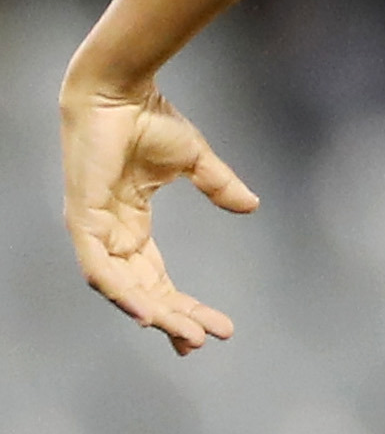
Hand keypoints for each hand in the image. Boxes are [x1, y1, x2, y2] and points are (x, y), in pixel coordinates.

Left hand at [59, 75, 258, 354]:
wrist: (119, 91)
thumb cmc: (148, 118)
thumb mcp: (194, 160)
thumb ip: (219, 186)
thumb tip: (251, 206)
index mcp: (130, 224)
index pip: (156, 278)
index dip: (182, 305)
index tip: (214, 328)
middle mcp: (110, 235)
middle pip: (142, 292)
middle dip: (174, 319)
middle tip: (203, 342)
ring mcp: (94, 230)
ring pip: (122, 290)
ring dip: (153, 314)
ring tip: (185, 335)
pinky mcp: (84, 220)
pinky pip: (99, 270)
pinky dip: (121, 294)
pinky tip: (146, 314)